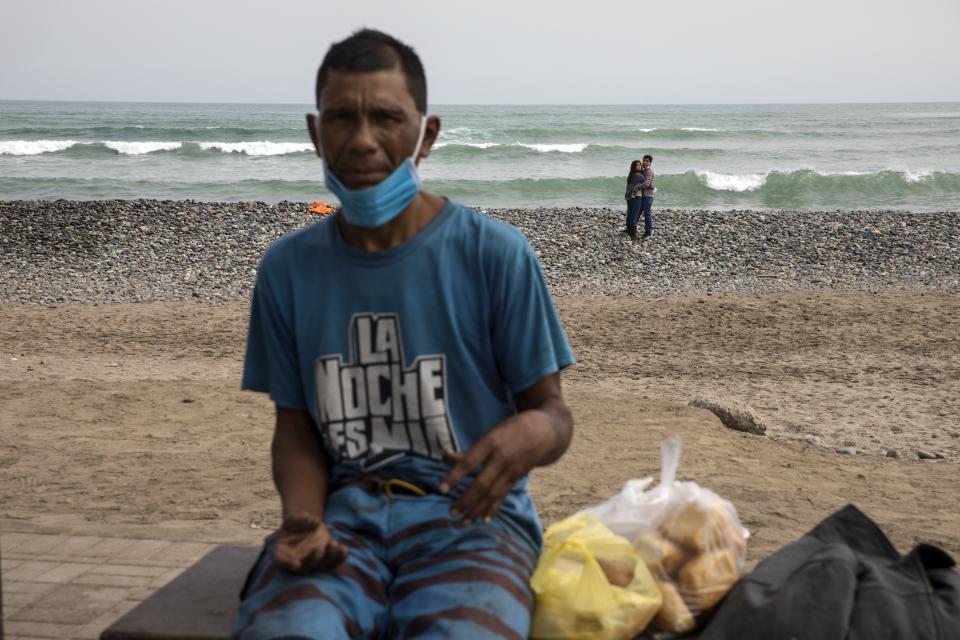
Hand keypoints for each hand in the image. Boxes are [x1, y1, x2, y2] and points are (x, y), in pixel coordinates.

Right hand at [272, 511, 347, 572]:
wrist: (303, 526)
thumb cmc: (294, 523)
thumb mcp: (293, 517)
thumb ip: (300, 518)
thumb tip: (314, 522)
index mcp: (282, 553)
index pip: (281, 562)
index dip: (287, 564)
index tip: (295, 564)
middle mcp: (296, 562)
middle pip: (305, 567)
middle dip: (313, 560)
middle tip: (319, 549)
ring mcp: (312, 562)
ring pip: (320, 566)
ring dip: (328, 557)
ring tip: (333, 543)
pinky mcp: (324, 558)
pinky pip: (333, 563)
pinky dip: (340, 558)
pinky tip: (344, 548)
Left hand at [439, 411, 555, 524]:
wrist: (544, 432)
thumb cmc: (511, 429)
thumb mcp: (492, 433)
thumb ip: (471, 449)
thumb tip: (446, 458)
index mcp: (491, 443)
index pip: (470, 462)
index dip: (455, 475)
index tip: (441, 488)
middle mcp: (502, 458)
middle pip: (481, 483)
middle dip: (465, 499)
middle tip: (451, 512)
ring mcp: (511, 470)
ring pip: (492, 493)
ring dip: (477, 509)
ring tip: (463, 521)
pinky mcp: (517, 478)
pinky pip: (503, 496)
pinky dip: (493, 508)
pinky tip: (484, 519)